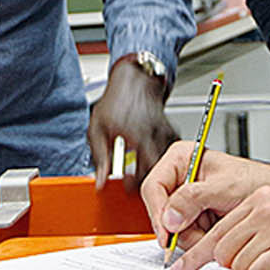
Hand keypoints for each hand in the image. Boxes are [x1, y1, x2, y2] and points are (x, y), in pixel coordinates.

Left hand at [89, 58, 178, 187]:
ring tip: (142, 171)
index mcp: (136, 135)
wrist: (134, 81)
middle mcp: (154, 134)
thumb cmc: (115, 102)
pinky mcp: (172, 131)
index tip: (126, 188)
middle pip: (158, 170)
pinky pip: (172, 152)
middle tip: (135, 183)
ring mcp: (166, 132)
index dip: (135, 185)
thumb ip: (100, 157)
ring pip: (167, 162)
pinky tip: (152, 158)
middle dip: (148, 180)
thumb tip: (100, 181)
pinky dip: (165, 159)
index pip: (142, 171)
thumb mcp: (97, 129)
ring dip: (156, 170)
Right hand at [141, 141, 269, 249]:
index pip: (154, 187)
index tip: (168, 233)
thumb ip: (194, 198)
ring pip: (172, 228)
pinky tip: (214, 231)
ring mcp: (184, 200)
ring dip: (192, 235)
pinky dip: (199, 239)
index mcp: (180, 159)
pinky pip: (184, 235)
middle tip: (198, 235)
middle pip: (161, 211)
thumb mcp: (224, 187)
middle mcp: (178, 179)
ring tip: (214, 228)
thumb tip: (169, 217)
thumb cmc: (254, 181)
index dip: (158, 212)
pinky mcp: (192, 217)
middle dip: (180, 227)